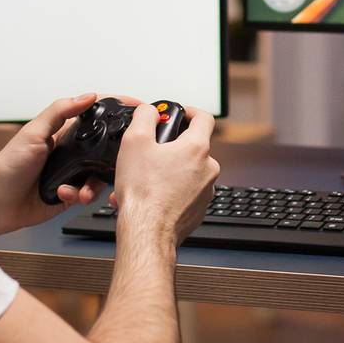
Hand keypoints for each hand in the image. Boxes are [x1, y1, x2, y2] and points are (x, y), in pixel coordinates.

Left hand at [0, 93, 108, 244]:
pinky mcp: (71, 195)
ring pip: (100, 174)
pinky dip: (81, 195)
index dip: (114, 111)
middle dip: (113, 155)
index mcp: (63, 133)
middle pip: (104, 148)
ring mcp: (71, 174)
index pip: (94, 117)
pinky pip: (88, 194)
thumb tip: (87, 96)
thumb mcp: (34, 132)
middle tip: (119, 159)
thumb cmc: (8, 166)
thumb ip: (60, 111)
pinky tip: (65, 194)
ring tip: (81, 187)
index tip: (135, 109)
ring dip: (94, 182)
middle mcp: (70, 153)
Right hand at [110, 104, 218, 243]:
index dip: (189, 111)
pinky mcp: (199, 209)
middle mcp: (208, 169)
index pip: (204, 117)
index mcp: (197, 148)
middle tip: (152, 150)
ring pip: (188, 171)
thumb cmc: (143, 193)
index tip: (178, 114)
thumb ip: (144, 117)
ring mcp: (206, 190)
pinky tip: (149, 195)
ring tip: (143, 178)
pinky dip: (169, 190)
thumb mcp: (134, 142)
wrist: (147, 232)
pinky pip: (185, 191)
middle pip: (193, 146)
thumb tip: (149, 111)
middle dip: (172, 146)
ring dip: (168, 170)